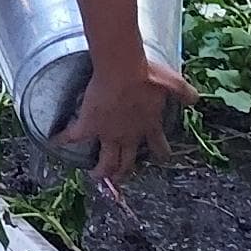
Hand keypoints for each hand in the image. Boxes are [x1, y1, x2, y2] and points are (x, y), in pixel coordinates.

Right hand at [58, 55, 185, 194]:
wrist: (122, 71)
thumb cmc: (147, 75)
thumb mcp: (172, 83)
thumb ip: (184, 92)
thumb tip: (197, 98)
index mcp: (149, 126)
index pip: (158, 146)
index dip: (161, 153)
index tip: (162, 158)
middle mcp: (129, 135)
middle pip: (127, 161)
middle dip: (125, 172)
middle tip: (121, 179)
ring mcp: (108, 133)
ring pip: (105, 160)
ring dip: (101, 170)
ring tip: (96, 176)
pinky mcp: (89, 124)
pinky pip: (73, 135)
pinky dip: (63, 139)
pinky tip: (54, 143)